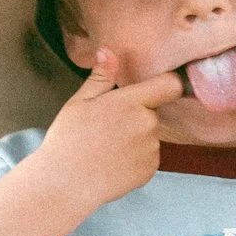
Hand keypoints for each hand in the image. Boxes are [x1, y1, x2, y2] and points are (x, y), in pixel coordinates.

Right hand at [34, 49, 182, 209]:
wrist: (65, 184)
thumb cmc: (68, 140)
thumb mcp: (79, 103)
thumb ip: (101, 78)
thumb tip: (109, 52)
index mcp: (131, 103)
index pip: (169, 85)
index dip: (166, 84)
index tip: (158, 86)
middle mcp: (147, 124)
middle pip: (153, 112)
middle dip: (137, 115)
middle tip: (108, 127)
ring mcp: (151, 149)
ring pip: (150, 136)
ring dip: (136, 138)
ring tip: (107, 148)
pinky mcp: (151, 170)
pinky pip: (148, 157)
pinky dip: (135, 159)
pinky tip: (112, 163)